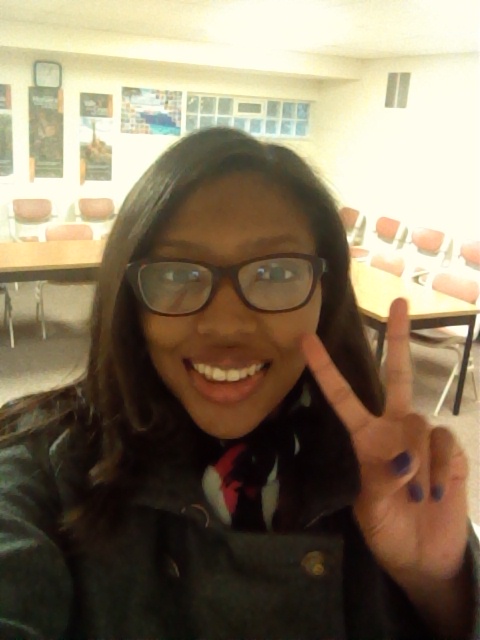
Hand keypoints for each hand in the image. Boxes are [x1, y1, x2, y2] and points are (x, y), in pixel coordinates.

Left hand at [301, 298, 468, 581]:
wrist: (424, 555)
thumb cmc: (388, 529)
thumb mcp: (372, 509)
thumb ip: (383, 481)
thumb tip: (405, 456)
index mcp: (365, 437)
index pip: (342, 397)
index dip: (325, 368)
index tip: (306, 339)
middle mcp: (395, 427)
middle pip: (398, 375)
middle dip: (398, 339)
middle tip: (399, 302)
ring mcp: (424, 437)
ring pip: (422, 427)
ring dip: (420, 465)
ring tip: (418, 497)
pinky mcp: (450, 451)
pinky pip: (445, 445)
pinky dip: (440, 470)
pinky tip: (436, 493)